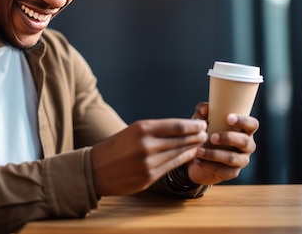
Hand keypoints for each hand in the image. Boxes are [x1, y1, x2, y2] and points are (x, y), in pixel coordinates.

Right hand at [91, 118, 207, 195]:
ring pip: (178, 154)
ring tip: (201, 143)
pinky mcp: (148, 177)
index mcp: (142, 128)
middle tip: (206, 133)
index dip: (192, 125)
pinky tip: (189, 155)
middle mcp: (146, 145)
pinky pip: (171, 166)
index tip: (202, 123)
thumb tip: (179, 128)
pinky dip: (183, 159)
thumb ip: (155, 130)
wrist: (95, 169)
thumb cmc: (115, 147)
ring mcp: (148, 163)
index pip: (176, 126)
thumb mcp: (132, 131)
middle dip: (196, 136)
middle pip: (180, 140)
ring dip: (192, 148)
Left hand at [187, 102, 258, 184]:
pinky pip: (223, 170)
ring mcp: (241, 160)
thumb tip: (205, 108)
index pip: (252, 124)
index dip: (243, 121)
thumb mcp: (201, 120)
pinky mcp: (232, 173)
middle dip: (228, 138)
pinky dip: (208, 165)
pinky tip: (197, 160)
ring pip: (232, 158)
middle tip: (211, 137)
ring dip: (214, 154)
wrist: (197, 156)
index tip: (228, 118)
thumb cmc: (205, 133)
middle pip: (245, 142)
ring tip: (198, 151)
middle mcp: (246, 145)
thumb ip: (202, 111)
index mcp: (243, 130)